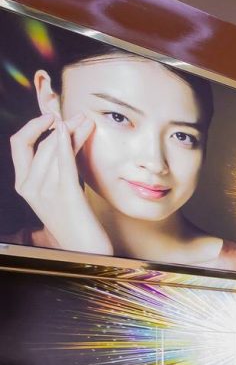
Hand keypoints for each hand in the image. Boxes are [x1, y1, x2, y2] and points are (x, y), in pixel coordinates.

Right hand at [10, 112, 110, 254]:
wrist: (86, 249)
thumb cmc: (77, 217)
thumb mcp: (63, 186)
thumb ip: (61, 162)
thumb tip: (68, 131)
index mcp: (24, 185)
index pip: (20, 145)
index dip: (33, 126)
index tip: (51, 117)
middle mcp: (30, 187)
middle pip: (41, 145)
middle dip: (60, 125)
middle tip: (80, 115)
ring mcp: (45, 193)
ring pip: (54, 150)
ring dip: (71, 131)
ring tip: (87, 121)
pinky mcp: (65, 196)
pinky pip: (63, 164)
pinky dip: (64, 144)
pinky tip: (69, 131)